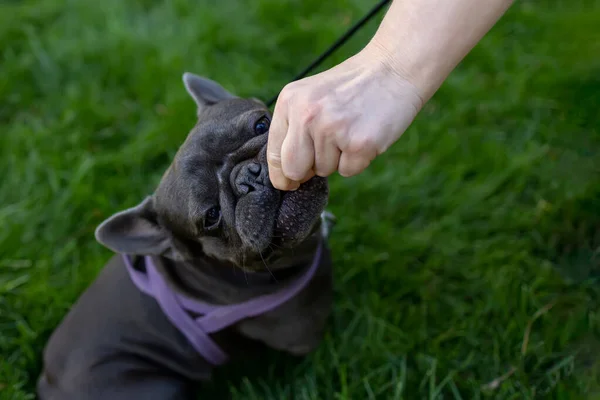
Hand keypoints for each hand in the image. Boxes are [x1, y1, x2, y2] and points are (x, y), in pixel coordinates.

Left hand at [266, 45, 423, 189]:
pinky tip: (365, 134)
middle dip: (307, 172)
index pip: (274, 153)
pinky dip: (358, 160)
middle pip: (293, 169)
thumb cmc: (352, 87)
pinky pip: (348, 171)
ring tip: (352, 128)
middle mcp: (307, 115)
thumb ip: (294, 127)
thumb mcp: (312, 95)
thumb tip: (288, 174)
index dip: (281, 174)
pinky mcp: (359, 144)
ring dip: (338, 159)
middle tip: (327, 152)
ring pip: (324, 170)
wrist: (394, 68)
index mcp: (290, 101)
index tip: (288, 182)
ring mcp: (332, 129)